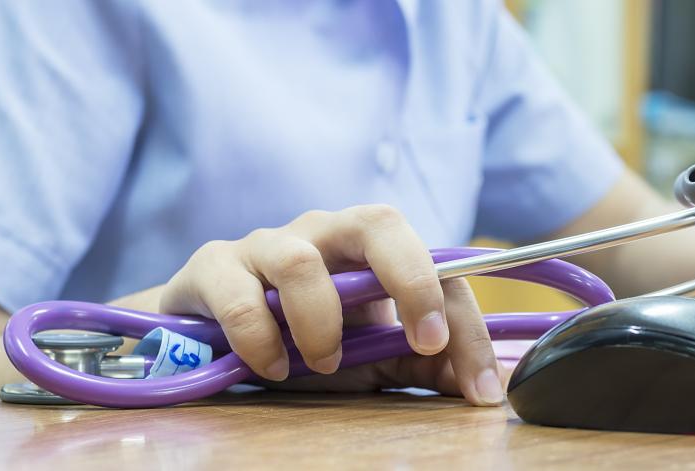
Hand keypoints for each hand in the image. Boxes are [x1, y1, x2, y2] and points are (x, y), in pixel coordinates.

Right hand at [158, 205, 503, 404]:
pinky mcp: (214, 268)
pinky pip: (240, 297)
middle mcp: (324, 233)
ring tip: (323, 365)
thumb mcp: (372, 355)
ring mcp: (266, 245)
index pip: (437, 265)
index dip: (464, 323)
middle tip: (423, 342)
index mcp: (372, 249)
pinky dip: (260, 340)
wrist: (208, 332)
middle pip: (378, 221)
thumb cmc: (299, 337)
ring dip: (320, 324)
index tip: (480, 386)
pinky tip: (272, 369)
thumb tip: (486, 385)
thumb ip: (425, 365)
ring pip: (300, 262)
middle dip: (412, 280)